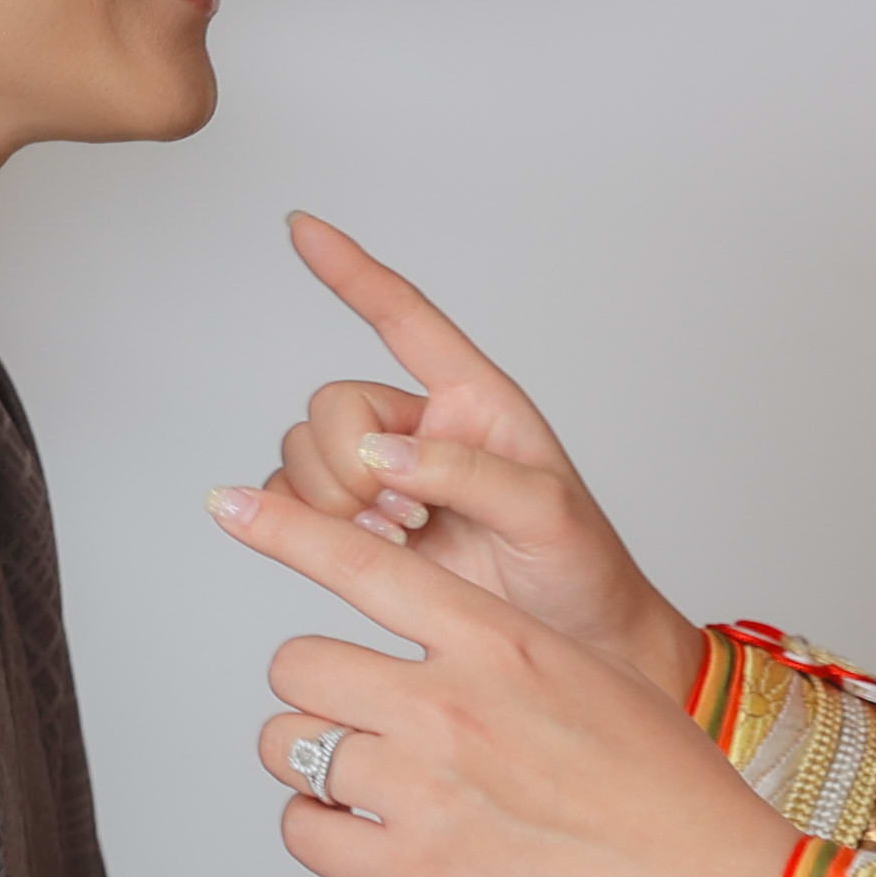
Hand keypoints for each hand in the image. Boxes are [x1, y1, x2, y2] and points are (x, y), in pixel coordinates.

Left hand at [214, 478, 796, 876]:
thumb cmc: (663, 782)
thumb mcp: (582, 675)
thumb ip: (493, 647)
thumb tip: (429, 640)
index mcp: (495, 640)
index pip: (359, 562)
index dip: (283, 528)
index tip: (228, 503)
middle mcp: (448, 703)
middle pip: (297, 661)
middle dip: (314, 689)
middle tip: (355, 716)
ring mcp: (425, 788)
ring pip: (290, 746)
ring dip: (314, 761)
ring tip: (368, 784)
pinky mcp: (415, 871)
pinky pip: (306, 834)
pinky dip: (321, 833)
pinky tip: (364, 835)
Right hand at [259, 213, 703, 701]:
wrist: (577, 649)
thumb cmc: (581, 570)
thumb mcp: (548, 513)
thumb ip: (466, 474)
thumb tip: (377, 455)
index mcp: (476, 401)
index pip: (405, 318)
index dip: (352, 272)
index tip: (301, 228)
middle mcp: (423, 430)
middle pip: (333, 404)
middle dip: (344, 461)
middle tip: (400, 519)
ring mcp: (387, 481)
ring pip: (305, 453)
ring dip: (330, 500)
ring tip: (400, 542)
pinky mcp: (360, 532)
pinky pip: (293, 503)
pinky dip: (306, 526)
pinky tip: (369, 555)